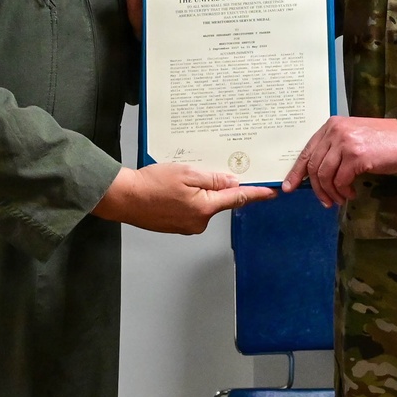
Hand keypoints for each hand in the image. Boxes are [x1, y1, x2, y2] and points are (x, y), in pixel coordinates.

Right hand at [92, 164, 274, 232]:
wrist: (124, 198)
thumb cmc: (151, 184)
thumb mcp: (186, 173)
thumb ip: (213, 179)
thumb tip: (232, 182)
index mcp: (204, 208)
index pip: (238, 199)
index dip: (256, 194)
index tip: (272, 192)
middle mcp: (199, 222)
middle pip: (219, 200)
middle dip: (216, 185)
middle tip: (201, 170)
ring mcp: (187, 226)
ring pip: (204, 203)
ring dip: (199, 191)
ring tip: (178, 179)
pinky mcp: (177, 226)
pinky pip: (191, 208)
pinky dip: (188, 197)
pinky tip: (173, 188)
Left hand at [283, 117, 396, 207]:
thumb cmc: (382, 141)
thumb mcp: (353, 139)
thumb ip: (334, 150)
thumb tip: (316, 175)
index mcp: (331, 125)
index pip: (306, 151)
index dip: (296, 172)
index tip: (289, 187)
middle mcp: (335, 131)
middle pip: (313, 166)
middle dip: (316, 189)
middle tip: (325, 201)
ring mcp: (345, 143)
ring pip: (324, 175)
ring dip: (331, 192)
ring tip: (341, 198)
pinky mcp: (357, 156)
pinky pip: (340, 181)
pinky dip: (344, 191)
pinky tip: (352, 193)